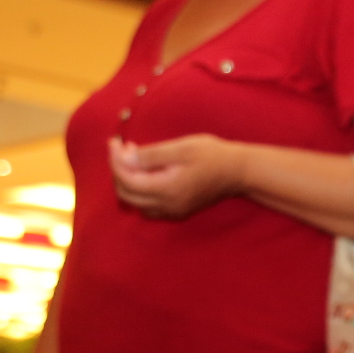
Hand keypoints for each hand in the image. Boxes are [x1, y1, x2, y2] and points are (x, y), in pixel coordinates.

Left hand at [109, 135, 247, 218]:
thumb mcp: (180, 148)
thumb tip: (125, 157)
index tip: (115, 141)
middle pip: (126, 194)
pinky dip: (140, 191)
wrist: (238, 172)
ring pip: (135, 202)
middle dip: (118, 170)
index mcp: (166, 189)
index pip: (126, 179)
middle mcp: (167, 205)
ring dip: (127, 181)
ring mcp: (173, 211)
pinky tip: (146, 174)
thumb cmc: (212, 155)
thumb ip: (150, 155)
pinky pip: (148, 207)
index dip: (115, 159)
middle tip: (122, 148)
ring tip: (134, 158)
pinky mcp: (178, 210)